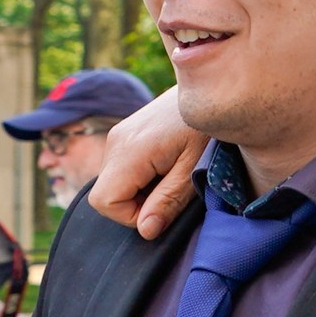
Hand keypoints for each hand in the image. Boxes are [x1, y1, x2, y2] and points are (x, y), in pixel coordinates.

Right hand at [89, 92, 206, 239]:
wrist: (210, 86)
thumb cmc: (206, 129)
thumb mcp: (193, 169)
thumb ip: (168, 201)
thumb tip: (146, 231)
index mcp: (130, 151)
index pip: (105, 202)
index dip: (130, 216)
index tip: (161, 207)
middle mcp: (116, 142)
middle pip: (105, 195)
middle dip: (134, 205)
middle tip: (170, 191)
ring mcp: (117, 136)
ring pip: (111, 184)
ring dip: (137, 192)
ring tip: (170, 176)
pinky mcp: (123, 135)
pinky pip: (119, 170)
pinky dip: (138, 179)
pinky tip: (164, 167)